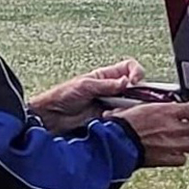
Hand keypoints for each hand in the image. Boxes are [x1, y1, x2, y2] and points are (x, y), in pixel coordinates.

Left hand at [29, 58, 145, 132]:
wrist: (51, 117)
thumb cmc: (62, 96)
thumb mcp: (85, 85)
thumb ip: (107, 84)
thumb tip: (126, 81)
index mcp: (106, 76)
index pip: (129, 68)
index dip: (136, 72)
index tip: (134, 82)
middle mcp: (111, 89)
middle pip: (135, 87)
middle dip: (137, 93)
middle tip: (133, 100)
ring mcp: (111, 104)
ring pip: (131, 104)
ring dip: (130, 107)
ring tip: (120, 111)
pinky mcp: (109, 119)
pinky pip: (123, 118)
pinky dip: (123, 119)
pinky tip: (115, 119)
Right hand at [111, 101, 188, 167]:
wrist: (115, 145)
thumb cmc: (121, 126)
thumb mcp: (138, 106)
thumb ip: (153, 106)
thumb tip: (155, 103)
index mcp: (167, 112)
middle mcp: (173, 128)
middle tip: (186, 126)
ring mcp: (172, 145)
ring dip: (187, 142)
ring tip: (178, 140)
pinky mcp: (166, 159)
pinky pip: (182, 159)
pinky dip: (178, 157)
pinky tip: (171, 152)